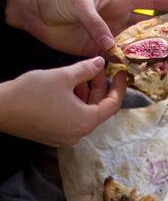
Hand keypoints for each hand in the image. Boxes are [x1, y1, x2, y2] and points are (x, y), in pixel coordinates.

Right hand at [0, 57, 126, 145]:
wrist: (1, 109)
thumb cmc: (32, 92)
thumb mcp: (63, 76)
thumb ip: (86, 69)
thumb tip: (100, 63)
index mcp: (86, 122)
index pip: (113, 105)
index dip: (120, 87)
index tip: (122, 73)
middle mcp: (78, 134)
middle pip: (98, 109)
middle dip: (99, 87)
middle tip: (98, 67)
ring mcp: (65, 137)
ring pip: (84, 113)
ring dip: (86, 94)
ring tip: (80, 74)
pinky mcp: (53, 135)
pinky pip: (71, 118)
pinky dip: (75, 103)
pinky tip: (68, 87)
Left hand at [6, 0, 167, 56]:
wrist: (36, 12)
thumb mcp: (79, 6)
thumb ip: (96, 25)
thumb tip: (111, 46)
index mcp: (119, 0)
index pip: (152, 1)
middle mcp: (120, 19)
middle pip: (150, 28)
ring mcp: (111, 36)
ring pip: (137, 48)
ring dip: (150, 56)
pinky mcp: (100, 51)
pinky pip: (119, 61)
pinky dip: (129, 68)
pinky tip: (140, 76)